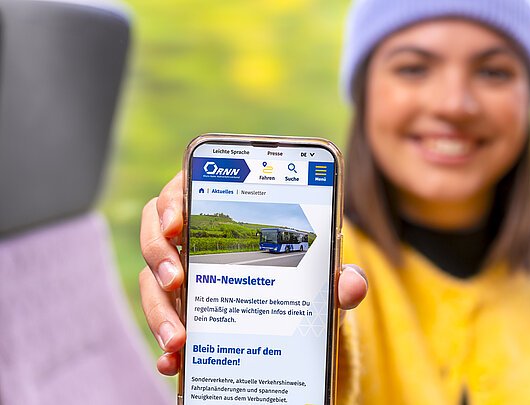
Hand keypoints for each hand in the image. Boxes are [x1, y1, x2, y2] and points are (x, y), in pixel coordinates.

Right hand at [139, 171, 367, 374]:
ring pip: (152, 280)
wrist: (299, 315)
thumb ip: (341, 278)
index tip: (178, 221)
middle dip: (160, 255)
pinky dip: (165, 345)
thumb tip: (351, 286)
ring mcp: (182, 271)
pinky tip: (174, 362)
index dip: (175, 200)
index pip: (188, 188)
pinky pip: (163, 322)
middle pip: (156, 232)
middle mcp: (194, 236)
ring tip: (177, 338)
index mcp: (226, 208)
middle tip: (177, 280)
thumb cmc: (306, 277)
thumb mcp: (324, 276)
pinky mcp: (180, 307)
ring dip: (158, 309)